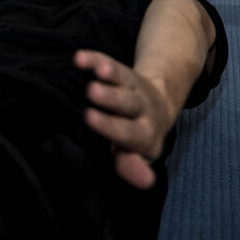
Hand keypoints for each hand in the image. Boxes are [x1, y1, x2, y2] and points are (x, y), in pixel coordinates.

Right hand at [75, 49, 175, 189]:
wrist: (159, 105)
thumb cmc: (138, 136)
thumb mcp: (138, 154)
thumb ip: (133, 165)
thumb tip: (146, 182)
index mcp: (145, 134)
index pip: (129, 133)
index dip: (112, 127)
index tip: (91, 118)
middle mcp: (142, 109)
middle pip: (128, 103)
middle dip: (111, 97)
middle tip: (93, 91)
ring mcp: (134, 88)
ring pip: (123, 79)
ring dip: (110, 73)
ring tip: (98, 68)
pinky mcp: (123, 72)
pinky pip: (109, 62)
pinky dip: (95, 59)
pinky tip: (80, 57)